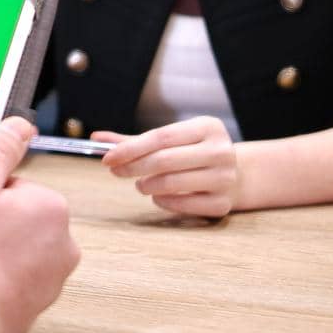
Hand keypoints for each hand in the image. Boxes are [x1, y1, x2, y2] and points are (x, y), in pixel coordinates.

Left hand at [93, 116, 238, 217]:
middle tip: (116, 172)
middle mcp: (221, 151)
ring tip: (141, 184)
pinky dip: (162, 201)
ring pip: (171, 184)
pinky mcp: (223, 204)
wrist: (237, 175)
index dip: (131, 148)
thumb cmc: (193, 153)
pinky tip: (159, 195)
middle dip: (133, 167)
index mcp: (208, 127)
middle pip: (165, 160)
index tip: (107, 158)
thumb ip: (134, 140)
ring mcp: (225, 178)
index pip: (162, 137)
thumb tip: (95, 138)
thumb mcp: (172, 140)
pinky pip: (181, 205)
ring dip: (146, 185)